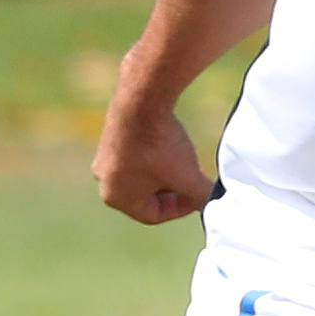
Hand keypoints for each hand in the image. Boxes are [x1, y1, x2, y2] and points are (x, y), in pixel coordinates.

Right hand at [94, 90, 215, 224]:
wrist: (141, 100)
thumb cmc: (160, 146)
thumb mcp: (188, 176)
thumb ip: (201, 195)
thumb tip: (211, 201)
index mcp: (117, 198)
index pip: (152, 215)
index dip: (181, 209)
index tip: (198, 195)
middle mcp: (103, 180)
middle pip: (145, 196)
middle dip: (172, 190)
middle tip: (192, 180)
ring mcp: (103, 157)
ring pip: (140, 175)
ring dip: (163, 172)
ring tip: (183, 160)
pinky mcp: (108, 135)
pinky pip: (134, 155)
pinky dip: (153, 154)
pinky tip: (169, 142)